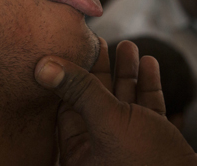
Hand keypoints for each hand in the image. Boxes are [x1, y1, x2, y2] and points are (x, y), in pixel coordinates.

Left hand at [34, 38, 196, 165]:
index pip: (67, 108)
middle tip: (100, 41)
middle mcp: (101, 152)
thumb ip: (79, 90)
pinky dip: (148, 87)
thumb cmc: (147, 161)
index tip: (74, 50)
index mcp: (80, 155)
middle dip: (101, 69)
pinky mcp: (154, 144)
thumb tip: (42, 66)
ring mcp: (129, 148)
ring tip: (129, 45)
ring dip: (127, 73)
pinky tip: (149, 62)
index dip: (70, 77)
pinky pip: (146, 111)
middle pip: (95, 102)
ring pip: (123, 103)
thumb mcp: (108, 120)